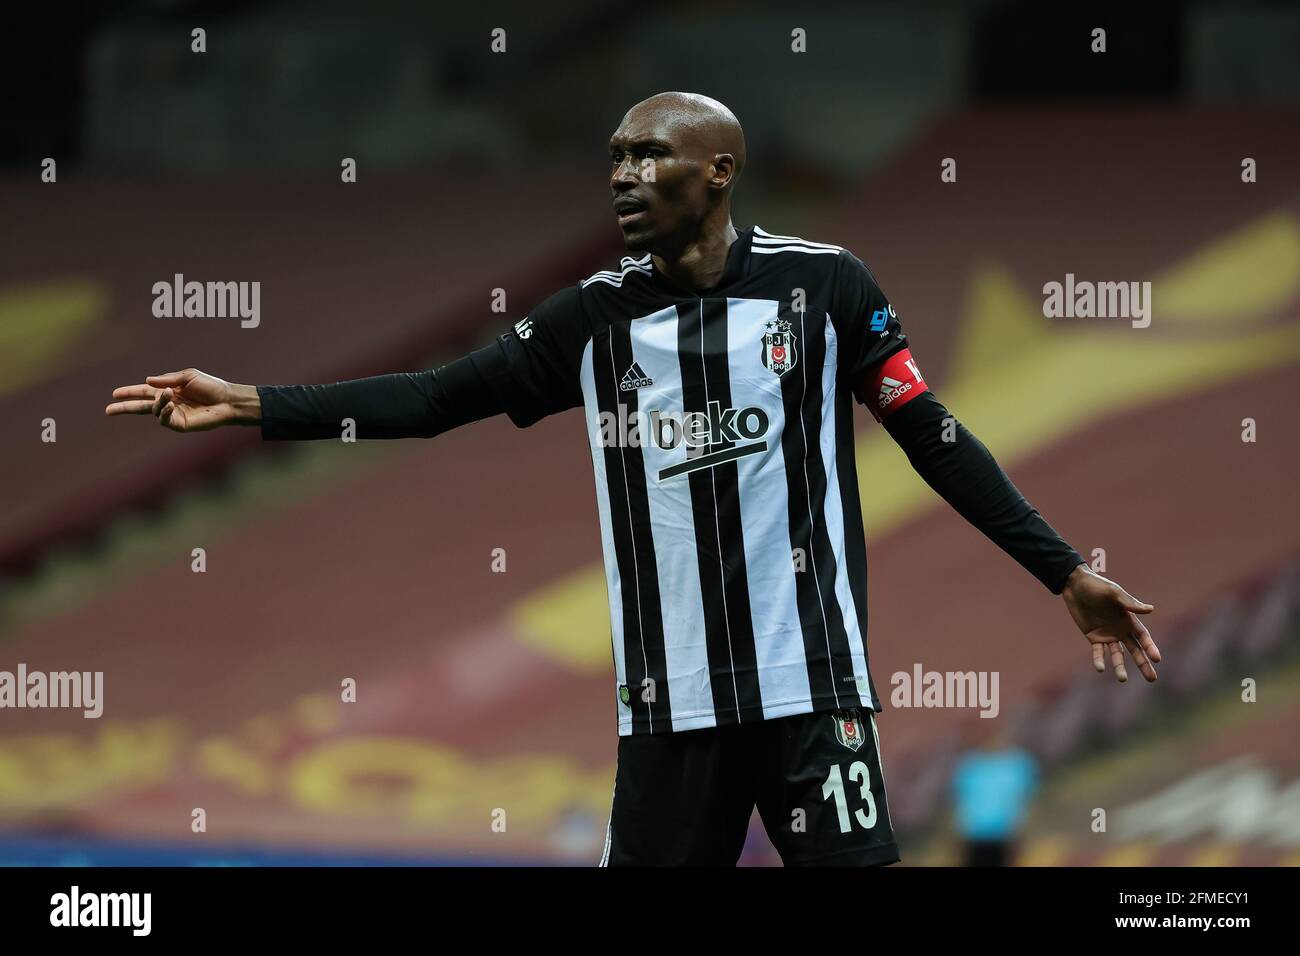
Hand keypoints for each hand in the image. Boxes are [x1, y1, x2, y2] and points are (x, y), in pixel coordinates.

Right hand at [105, 368, 260, 431]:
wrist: (227, 400)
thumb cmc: (211, 386)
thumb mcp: (188, 376)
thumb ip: (167, 379)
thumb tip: (147, 381)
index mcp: (168, 390)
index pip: (144, 391)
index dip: (130, 392)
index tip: (114, 393)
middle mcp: (168, 403)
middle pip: (141, 406)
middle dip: (125, 407)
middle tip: (108, 410)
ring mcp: (174, 415)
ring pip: (154, 411)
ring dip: (158, 402)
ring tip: (168, 395)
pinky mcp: (181, 424)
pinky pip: (165, 420)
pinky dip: (164, 412)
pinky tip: (170, 405)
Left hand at [1061, 564, 1160, 681]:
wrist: (1075, 586)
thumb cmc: (1097, 586)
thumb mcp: (1113, 592)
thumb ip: (1129, 603)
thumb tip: (1150, 609)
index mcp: (1129, 619)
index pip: (1143, 637)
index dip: (1150, 648)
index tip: (1157, 659)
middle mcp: (1121, 629)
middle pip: (1135, 650)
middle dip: (1143, 664)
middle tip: (1152, 679)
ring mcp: (1107, 635)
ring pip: (1117, 655)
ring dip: (1119, 667)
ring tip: (1122, 679)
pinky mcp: (1093, 637)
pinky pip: (1097, 651)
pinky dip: (1099, 659)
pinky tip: (1100, 668)